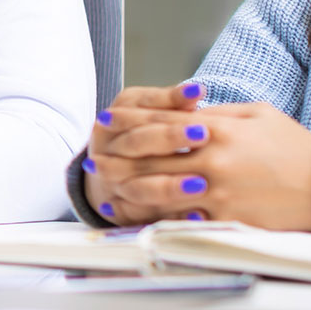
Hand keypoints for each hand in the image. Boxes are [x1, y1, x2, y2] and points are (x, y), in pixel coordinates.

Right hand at [83, 81, 204, 222]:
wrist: (110, 174)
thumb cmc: (146, 136)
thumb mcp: (149, 112)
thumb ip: (172, 103)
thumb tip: (195, 90)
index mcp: (114, 120)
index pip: (139, 111)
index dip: (169, 103)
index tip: (198, 99)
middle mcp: (106, 151)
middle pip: (136, 144)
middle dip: (169, 139)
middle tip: (203, 135)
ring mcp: (113, 185)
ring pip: (139, 187)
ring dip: (169, 186)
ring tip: (201, 184)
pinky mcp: (126, 214)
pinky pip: (149, 219)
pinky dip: (173, 218)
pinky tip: (198, 216)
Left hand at [111, 101, 310, 230]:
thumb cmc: (294, 148)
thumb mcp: (256, 115)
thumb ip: (216, 114)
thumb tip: (185, 111)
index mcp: (217, 129)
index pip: (160, 122)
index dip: (128, 121)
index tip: (105, 120)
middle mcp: (212, 160)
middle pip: (151, 158)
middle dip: (118, 159)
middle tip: (94, 161)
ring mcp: (217, 193)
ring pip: (160, 192)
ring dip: (128, 190)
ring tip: (107, 190)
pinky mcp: (226, 219)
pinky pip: (183, 219)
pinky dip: (158, 219)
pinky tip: (139, 219)